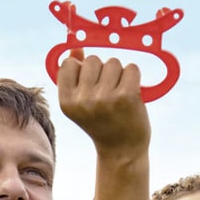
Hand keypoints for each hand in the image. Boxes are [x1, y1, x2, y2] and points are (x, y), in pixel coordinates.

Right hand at [58, 48, 151, 199]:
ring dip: (119, 74)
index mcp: (66, 102)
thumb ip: (75, 75)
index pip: (68, 64)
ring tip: (119, 94)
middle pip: (93, 60)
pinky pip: (131, 68)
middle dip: (102, 71)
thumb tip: (75, 49)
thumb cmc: (101, 121)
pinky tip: (132, 93)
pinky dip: (134, 77)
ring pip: (113, 62)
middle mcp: (83, 101)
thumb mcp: (80, 102)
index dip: (81, 70)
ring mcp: (105, 99)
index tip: (89, 86)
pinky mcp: (126, 97)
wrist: (121, 150)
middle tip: (107, 93)